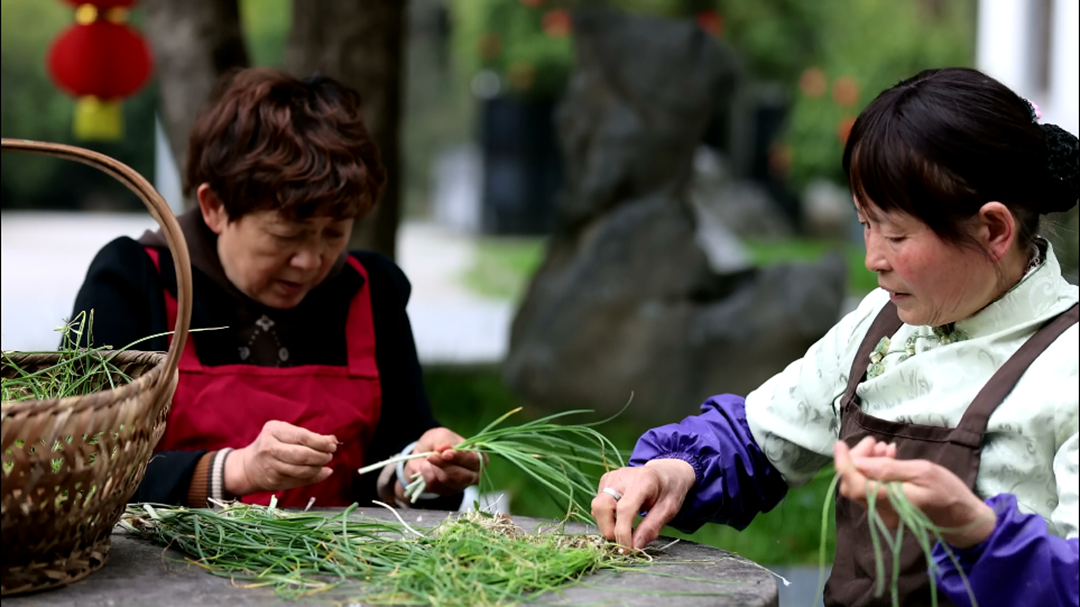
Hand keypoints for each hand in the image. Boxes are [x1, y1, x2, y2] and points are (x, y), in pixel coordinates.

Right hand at [224, 420, 337, 495]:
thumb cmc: (272, 445)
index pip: (302, 436)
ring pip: (302, 470)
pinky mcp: (274, 481)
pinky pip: (299, 481)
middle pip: (302, 455)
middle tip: (329, 456)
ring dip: (318, 468)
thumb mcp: (285, 433)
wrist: (247, 467)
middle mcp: (270, 448)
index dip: (321, 442)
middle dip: (321, 456)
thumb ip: (308, 436)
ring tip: (324, 463)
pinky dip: (314, 477)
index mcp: (274, 431)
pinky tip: (321, 473)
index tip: (333, 445)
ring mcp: (270, 466)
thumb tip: (333, 441)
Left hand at [400, 427, 481, 496]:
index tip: (446, 454)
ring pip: (448, 481)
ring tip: (428, 457)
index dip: (461, 458)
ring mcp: (460, 485)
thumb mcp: (441, 435)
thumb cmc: (439, 442)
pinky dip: (426, 474)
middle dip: (445, 466)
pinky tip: (426, 467)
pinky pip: (435, 486)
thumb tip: (446, 448)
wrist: (423, 454)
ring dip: (434, 468)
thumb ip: (444, 441)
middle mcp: (473, 474)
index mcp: (478, 457)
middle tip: (431, 456)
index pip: (475, 461)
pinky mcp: (446, 492)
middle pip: (464, 476)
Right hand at [591, 459, 695, 549]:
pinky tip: (621, 519)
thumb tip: (634, 547)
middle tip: (623, 543)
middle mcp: (621, 477)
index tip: (627, 550)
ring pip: (597, 507)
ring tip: (626, 530)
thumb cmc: (668, 491)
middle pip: (601, 505)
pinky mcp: (604, 481)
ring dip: (607, 525)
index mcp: (642, 481)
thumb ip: (651, 528)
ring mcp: (610, 478)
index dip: (622, 533)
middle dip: (608, 530)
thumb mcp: (668, 511)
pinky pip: (598, 505)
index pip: (624, 509)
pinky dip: (606, 518)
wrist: (665, 472)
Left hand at [834, 436, 996, 548]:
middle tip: (874, 442)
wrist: (964, 518)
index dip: (843, 464)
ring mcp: (884, 515)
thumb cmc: (949, 492)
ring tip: (884, 447)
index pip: (855, 485)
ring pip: (862, 486)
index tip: (840, 444)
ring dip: (866, 463)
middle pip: (854, 484)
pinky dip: (874, 472)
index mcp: (892, 502)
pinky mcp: (888, 512)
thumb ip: (889, 469)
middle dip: (857, 459)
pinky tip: (888, 457)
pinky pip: (872, 490)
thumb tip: (858, 463)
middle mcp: (883, 512)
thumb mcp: (923, 472)